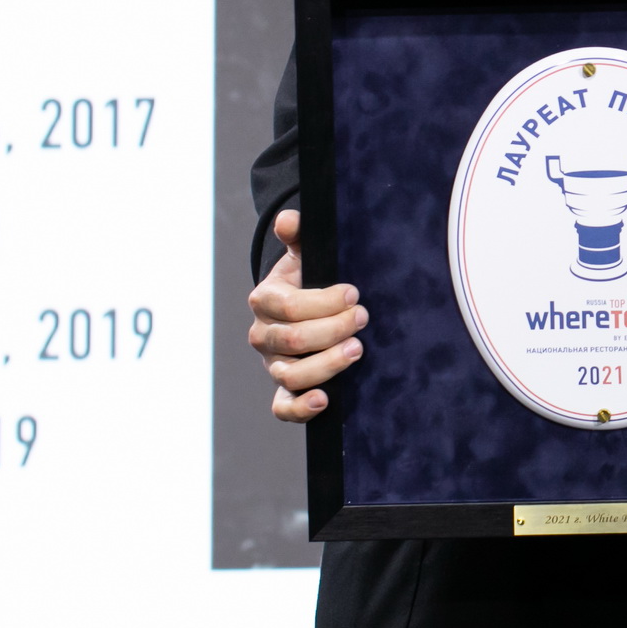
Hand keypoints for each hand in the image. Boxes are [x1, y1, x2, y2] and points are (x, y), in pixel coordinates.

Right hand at [245, 210, 368, 420]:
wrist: (302, 306)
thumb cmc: (307, 278)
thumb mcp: (304, 254)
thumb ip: (298, 236)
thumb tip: (288, 219)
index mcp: (265, 299)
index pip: (289, 306)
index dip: (323, 302)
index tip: (353, 294)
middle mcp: (263, 335)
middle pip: (292, 340)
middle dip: (332, 329)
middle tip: (363, 318)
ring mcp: (273, 364)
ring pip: (290, 374)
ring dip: (326, 365)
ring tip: (357, 350)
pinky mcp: (284, 387)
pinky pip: (282, 406)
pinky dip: (301, 408)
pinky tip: (326, 400)